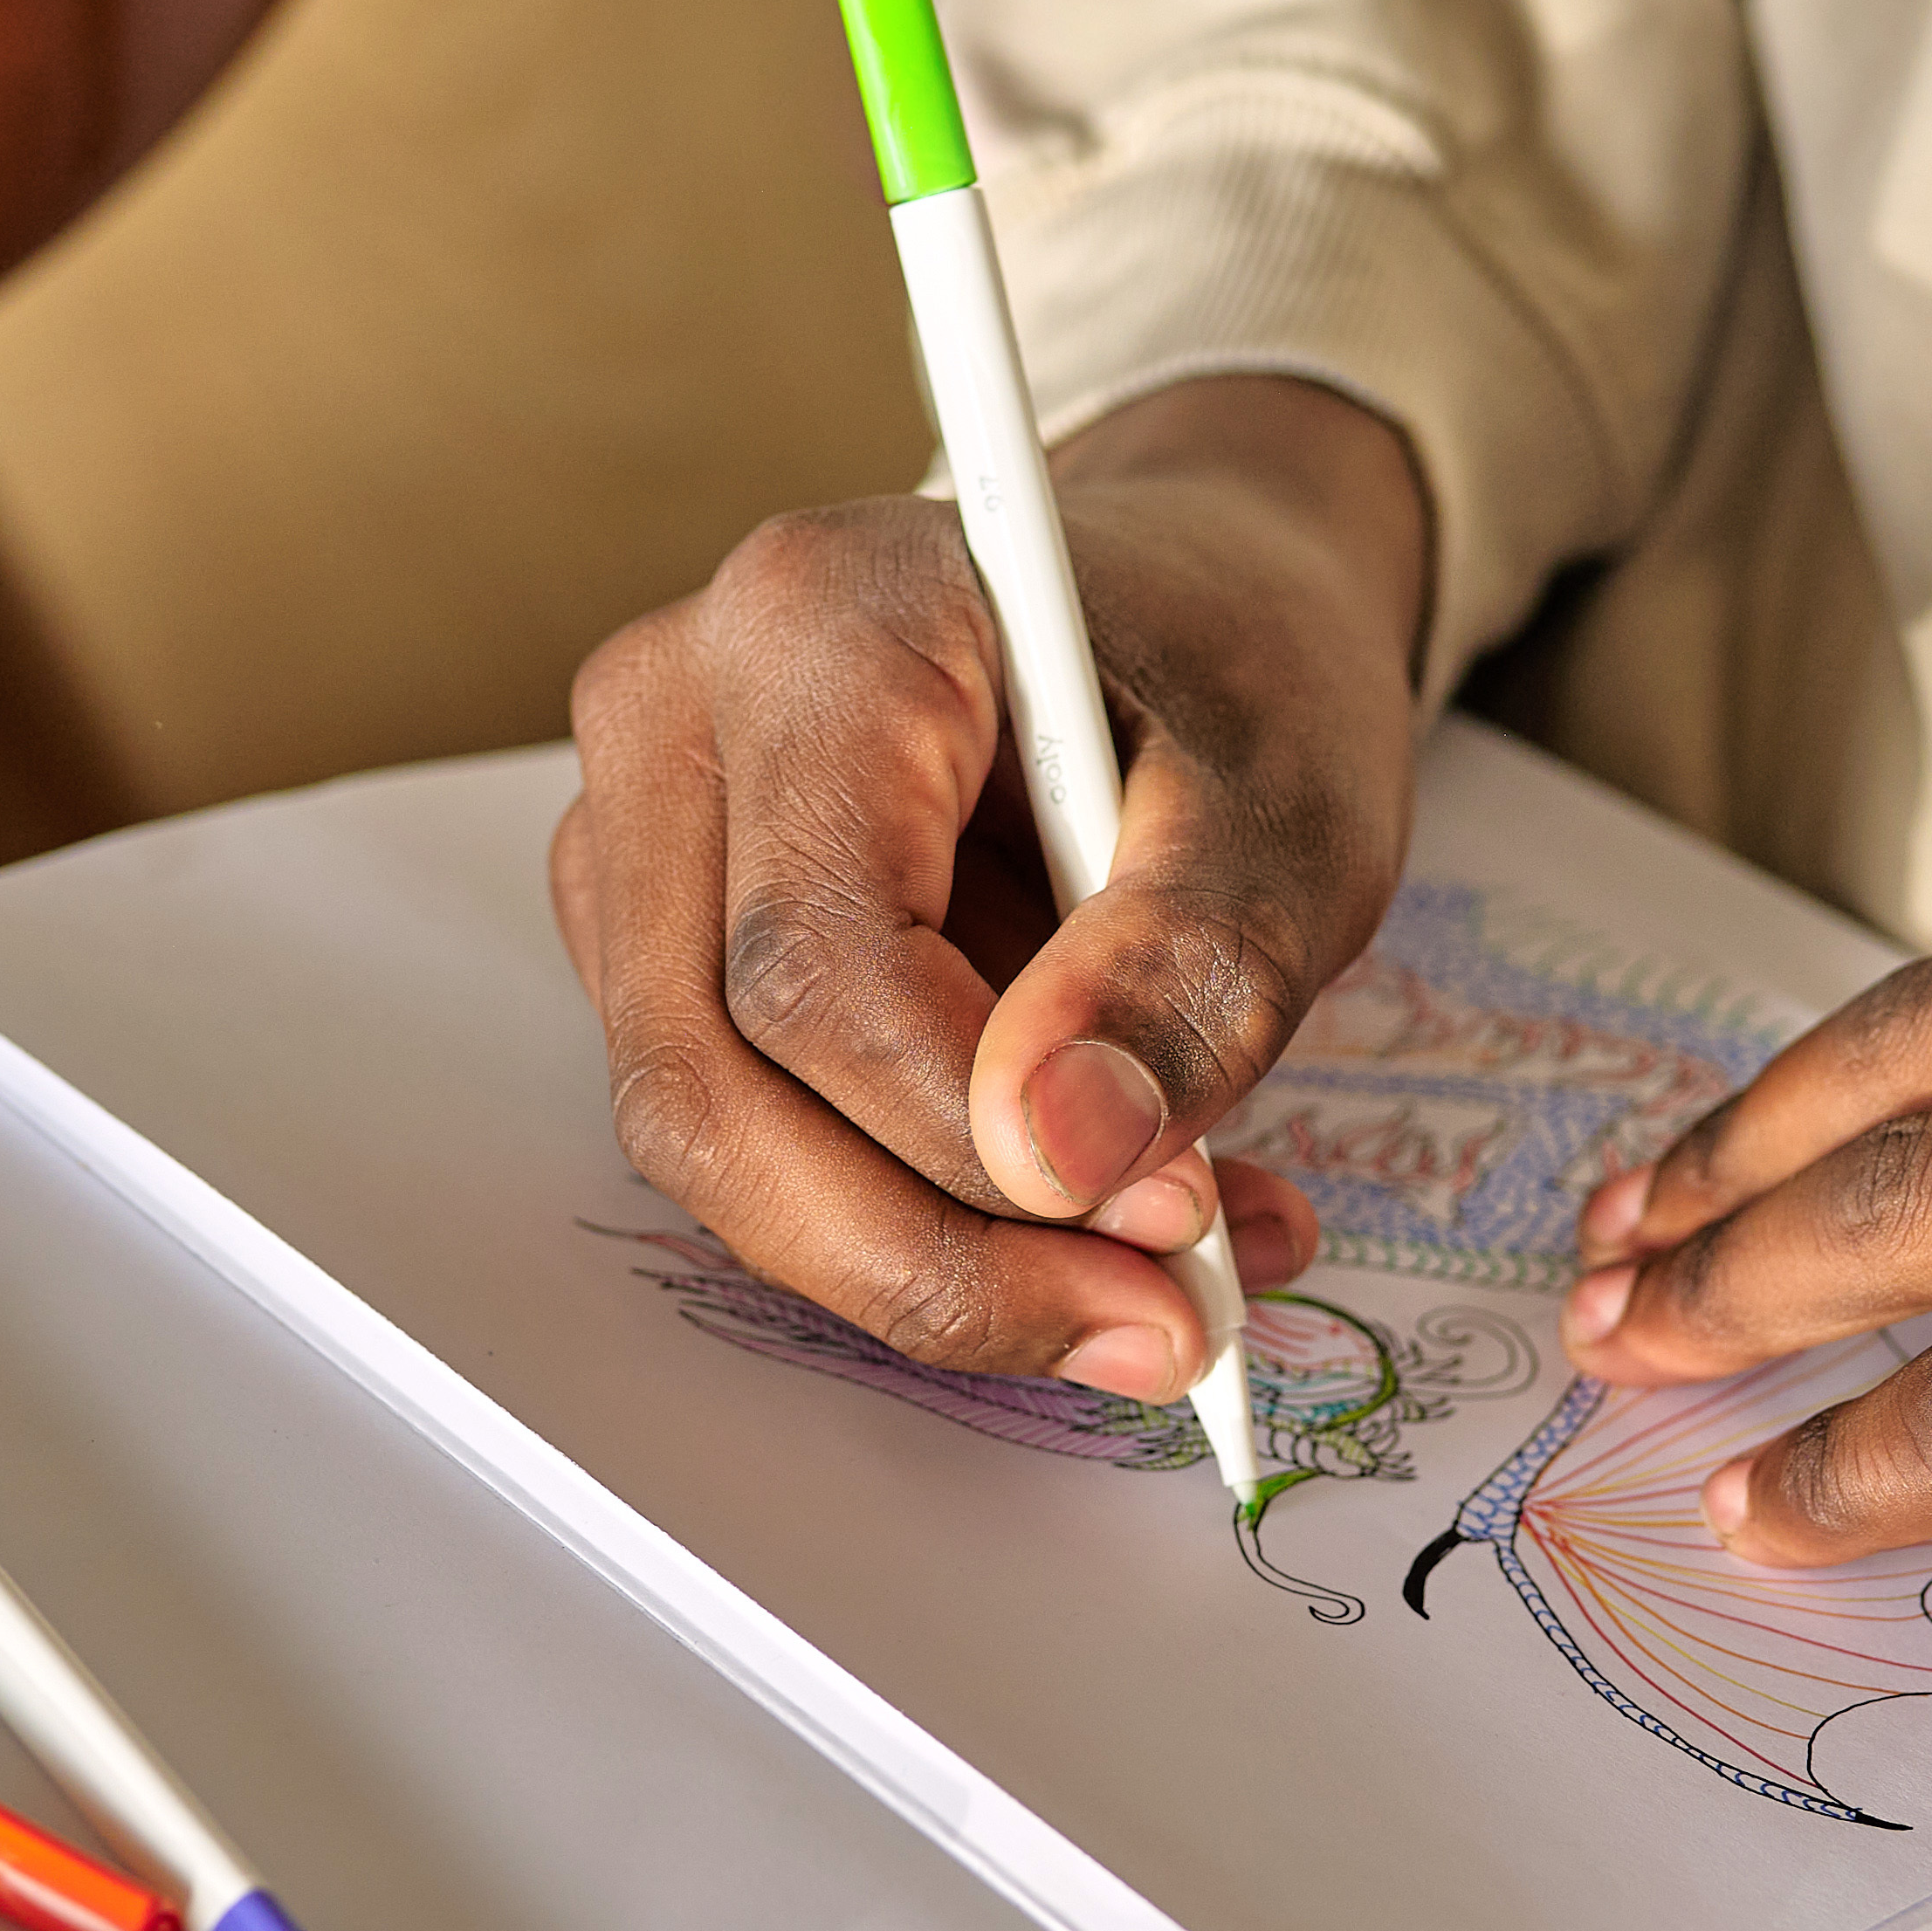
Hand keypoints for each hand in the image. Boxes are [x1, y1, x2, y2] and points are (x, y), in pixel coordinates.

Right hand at [552, 376, 1425, 1394]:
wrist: (1206, 609)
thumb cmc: (1236, 667)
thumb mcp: (1288, 809)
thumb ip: (1185, 971)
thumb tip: (1061, 1159)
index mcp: (819, 622)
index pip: (816, 968)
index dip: (973, 1147)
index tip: (1167, 1220)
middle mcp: (675, 714)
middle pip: (712, 1080)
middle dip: (937, 1257)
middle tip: (1159, 1321)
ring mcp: (643, 831)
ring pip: (714, 1135)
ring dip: (945, 1251)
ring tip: (1181, 1250)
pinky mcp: (665, 934)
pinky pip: (752, 1128)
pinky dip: (927, 1211)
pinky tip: (1105, 1202)